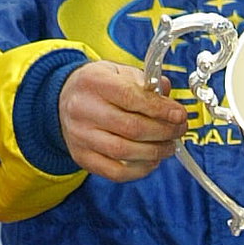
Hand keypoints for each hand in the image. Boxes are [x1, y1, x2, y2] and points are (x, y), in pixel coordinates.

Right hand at [58, 62, 186, 181]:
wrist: (63, 101)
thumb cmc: (99, 87)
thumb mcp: (119, 72)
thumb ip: (146, 82)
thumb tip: (169, 96)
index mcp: (94, 82)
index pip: (131, 97)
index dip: (160, 109)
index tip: (180, 114)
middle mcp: (82, 109)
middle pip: (131, 128)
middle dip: (164, 131)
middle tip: (179, 130)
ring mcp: (80, 136)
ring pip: (124, 152)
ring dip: (155, 152)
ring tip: (170, 146)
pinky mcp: (82, 157)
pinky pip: (116, 172)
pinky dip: (140, 170)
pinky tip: (152, 160)